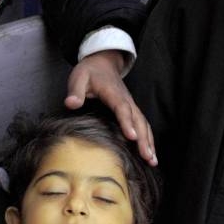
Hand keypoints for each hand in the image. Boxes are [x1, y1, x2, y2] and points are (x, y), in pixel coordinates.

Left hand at [65, 50, 156, 165]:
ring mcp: (131, 106)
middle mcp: (127, 100)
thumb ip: (75, 90)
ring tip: (152, 160)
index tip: (131, 137)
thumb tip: (71, 104)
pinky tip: (150, 154)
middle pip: (138, 120)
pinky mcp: (132, 111)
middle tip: (147, 156)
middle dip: (144, 139)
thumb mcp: (79, 77)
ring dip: (149, 142)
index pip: (122, 108)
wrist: (103, 62)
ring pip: (144, 124)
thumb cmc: (90, 72)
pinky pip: (143, 126)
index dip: (127, 122)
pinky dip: (148, 139)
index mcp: (113, 93)